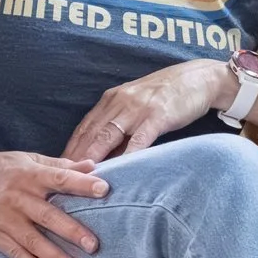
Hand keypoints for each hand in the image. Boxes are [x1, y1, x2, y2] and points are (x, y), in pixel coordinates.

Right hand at [0, 150, 109, 257]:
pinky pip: (15, 253)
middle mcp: (17, 197)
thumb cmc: (2, 169)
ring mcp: (4, 218)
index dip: (81, 184)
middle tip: (94, 246)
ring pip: (33, 240)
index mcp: (29, 175)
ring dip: (55, 257)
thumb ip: (59, 165)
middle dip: (71, 231)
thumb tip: (93, 166)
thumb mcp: (28, 160)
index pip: (59, 178)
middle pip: (48, 216)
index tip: (104, 189)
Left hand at [63, 59, 232, 163]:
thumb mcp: (139, 107)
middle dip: (73, 157)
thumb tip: (106, 156)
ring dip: (92, 157)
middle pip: (90, 133)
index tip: (57, 170)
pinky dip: (127, 155)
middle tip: (60, 180)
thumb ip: (122, 127)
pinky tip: (119, 170)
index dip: (69, 149)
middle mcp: (119, 102)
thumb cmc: (169, 96)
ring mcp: (138, 108)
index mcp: (111, 100)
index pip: (84, 128)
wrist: (201, 78)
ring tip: (80, 178)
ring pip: (108, 135)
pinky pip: (139, 139)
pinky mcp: (158, 115)